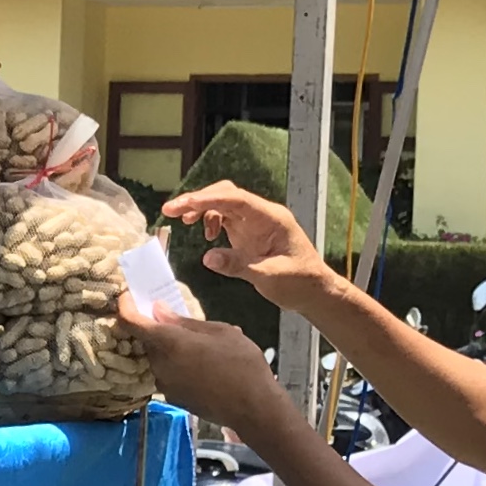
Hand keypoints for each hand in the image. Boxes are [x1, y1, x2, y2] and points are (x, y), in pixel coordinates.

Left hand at [115, 293, 291, 437]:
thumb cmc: (241, 363)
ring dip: (171, 348)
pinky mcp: (174, 398)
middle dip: (157, 328)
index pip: (131, 321)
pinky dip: (179, 365)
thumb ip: (184, 322)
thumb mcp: (219, 331)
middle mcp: (159, 365)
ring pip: (159, 358)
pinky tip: (203, 365)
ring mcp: (165, 385)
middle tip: (178, 319)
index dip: (125, 306)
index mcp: (168, 343)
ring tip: (201, 345)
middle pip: (147, 340)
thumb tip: (158, 311)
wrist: (253, 408)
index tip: (128, 295)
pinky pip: (170, 374)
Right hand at [159, 181, 334, 309]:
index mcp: (271, 218)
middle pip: (226, 194)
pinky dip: (211, 221)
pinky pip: (226, 218)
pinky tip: (208, 237)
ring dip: (202, 208)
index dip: (207, 199)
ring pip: (224, 203)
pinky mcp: (250, 233)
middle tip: (171, 211)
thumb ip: (239, 266)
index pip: (235, 200)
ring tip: (184, 222)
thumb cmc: (299, 283)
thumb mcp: (270, 277)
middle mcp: (262, 215)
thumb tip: (208, 257)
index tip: (183, 205)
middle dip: (198, 199)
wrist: (314, 291)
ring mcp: (255, 223)